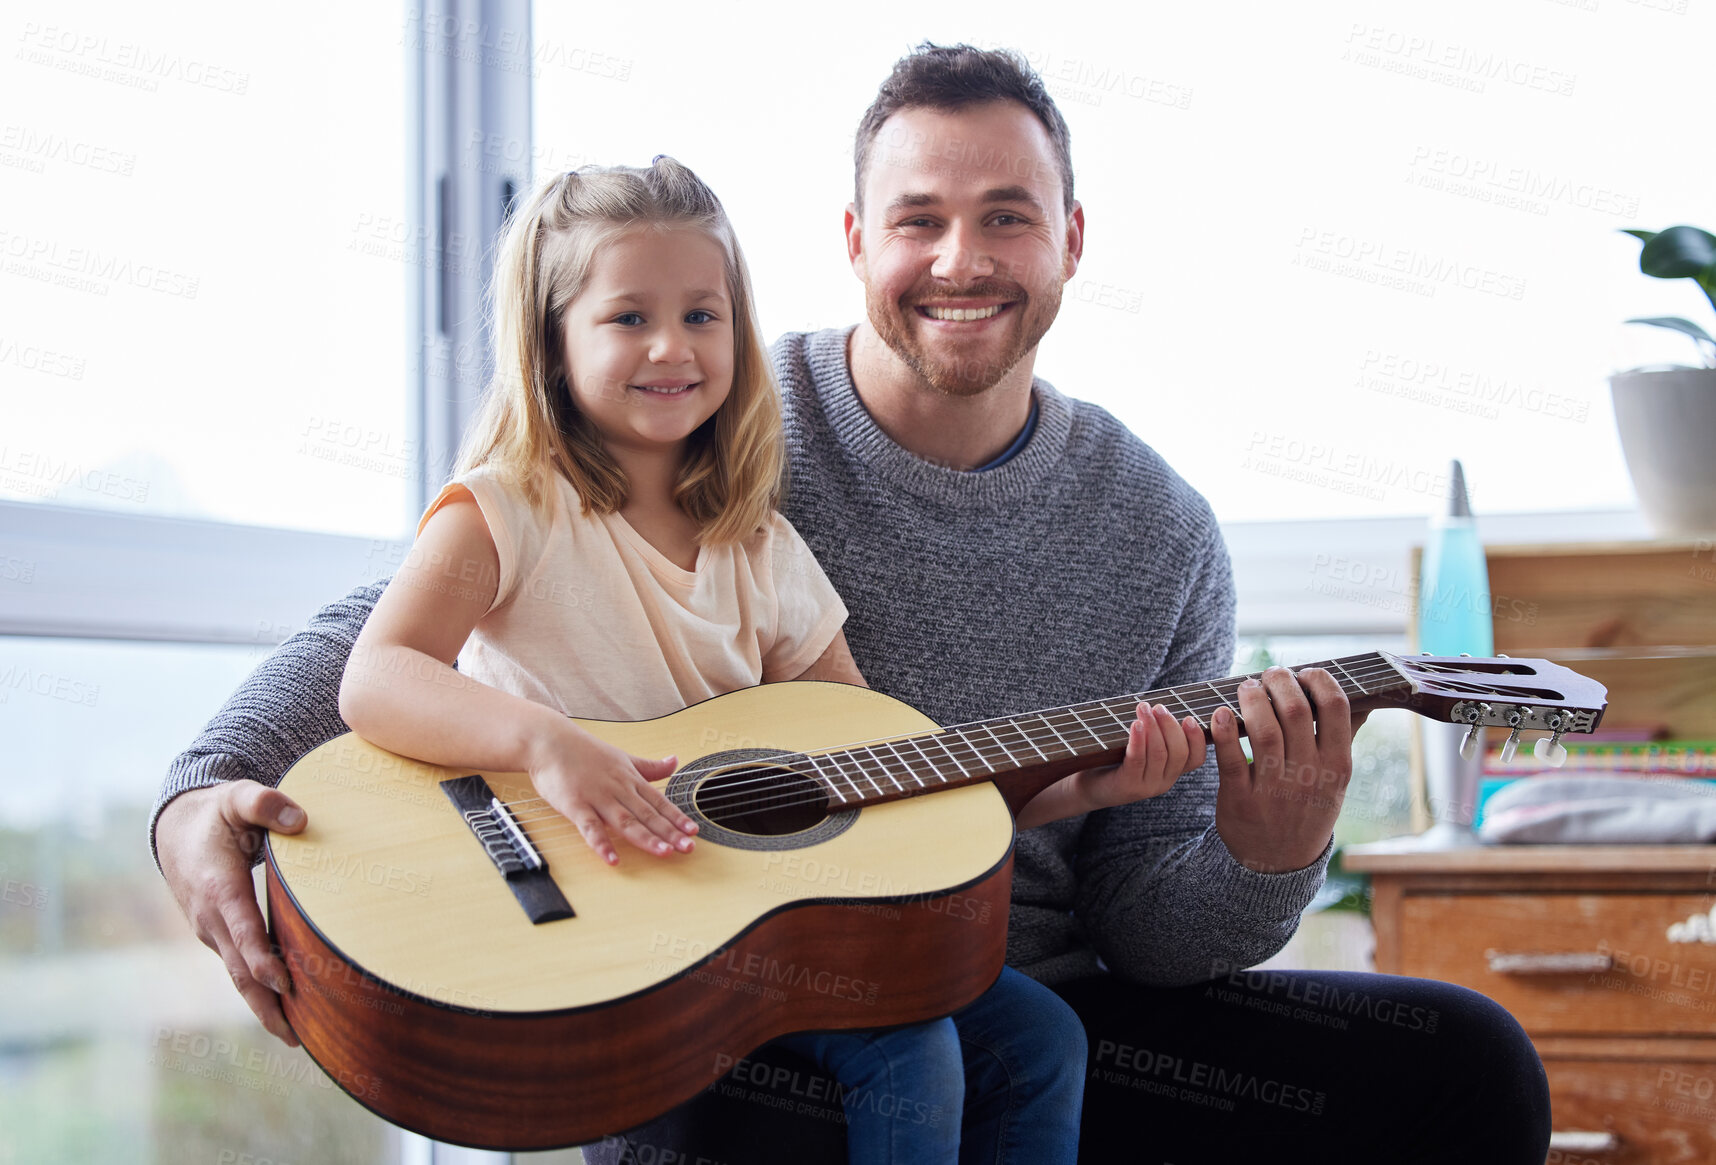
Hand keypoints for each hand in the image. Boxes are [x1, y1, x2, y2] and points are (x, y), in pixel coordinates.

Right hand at [156, 782, 306, 1046]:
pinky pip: (239, 968)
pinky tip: (284, 1011)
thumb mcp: (238, 798)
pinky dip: (259, 991)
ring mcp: (212, 931)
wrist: (176, 830)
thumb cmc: (217, 813)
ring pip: (238, 975)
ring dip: (263, 1006)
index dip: (261, 957)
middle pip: (239, 968)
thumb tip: (299, 820)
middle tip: (297, 1035)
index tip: (284, 982)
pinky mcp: (219, 936)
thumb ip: (266, 804)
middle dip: (266, 1003)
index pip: (242, 928)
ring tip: (296, 1037)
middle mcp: (211, 917)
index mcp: (218, 887)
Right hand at [528, 722, 699, 864]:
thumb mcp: (623, 757)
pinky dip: (601, 843)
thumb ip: (649, 766)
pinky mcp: (576, 805)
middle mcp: (618, 789)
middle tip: (688, 847)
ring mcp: (598, 797)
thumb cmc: (585, 751)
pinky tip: (613, 859)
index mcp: (630, 779)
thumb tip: (675, 761)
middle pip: (647, 814)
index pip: (658, 801)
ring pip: (626, 821)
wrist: (550, 741)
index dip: (676, 817)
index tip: (692, 831)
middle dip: (669, 832)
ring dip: (646, 838)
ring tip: (664, 853)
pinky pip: (590, 827)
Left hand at [1074, 702, 1205, 809]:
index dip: (1196, 738)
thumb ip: (1155, 734)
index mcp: (1170, 772)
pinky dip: (1138, 740)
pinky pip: (1138, 760)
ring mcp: (1146, 786)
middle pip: (1179, 753)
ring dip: (1153, 727)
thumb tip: (1162, 705)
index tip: (1189, 718)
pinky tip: (1136, 724)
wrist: (1087, 787)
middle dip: (1170, 726)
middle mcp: (1163, 782)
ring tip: (1144, 708)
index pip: (1195, 758)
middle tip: (1159, 707)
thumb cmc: (1115, 761)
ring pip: (1159, 754)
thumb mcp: (1141, 750)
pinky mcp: (1127, 786)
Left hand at [1212, 666, 1368, 872]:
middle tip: (1270, 674)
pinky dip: (1224, 732)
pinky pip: (1231, 759)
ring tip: (1247, 687)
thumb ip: (1344, 739)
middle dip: (1280, 682)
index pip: (1336, 708)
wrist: (1280, 862)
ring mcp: (1275, 789)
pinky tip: (1220, 713)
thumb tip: (1365, 702)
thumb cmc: (1308, 809)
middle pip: (1296, 712)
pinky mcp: (1241, 800)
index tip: (1306, 672)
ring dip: (1252, 699)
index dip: (1319, 680)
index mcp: (1337, 766)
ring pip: (1264, 730)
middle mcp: (1309, 776)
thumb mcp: (1336, 781)